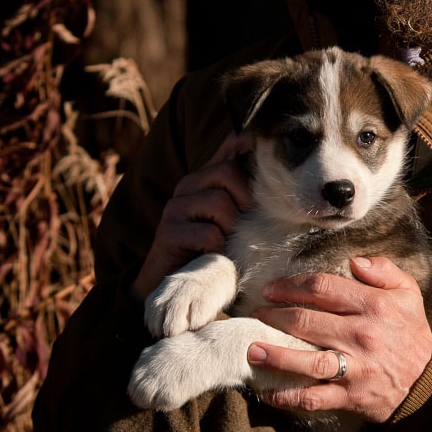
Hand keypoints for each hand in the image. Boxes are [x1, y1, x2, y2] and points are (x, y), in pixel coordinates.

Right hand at [131, 132, 253, 301]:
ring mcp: (175, 208)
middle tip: (245, 223)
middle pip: (228, 172)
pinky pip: (210, 234)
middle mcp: (187, 186)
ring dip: (232, 229)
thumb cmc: (213, 248)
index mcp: (205, 177)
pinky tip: (213, 257)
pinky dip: (219, 249)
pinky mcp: (168, 233)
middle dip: (246, 199)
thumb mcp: (234, 216)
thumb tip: (263, 154)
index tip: (263, 157)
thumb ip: (246, 190)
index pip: (230, 146)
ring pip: (220, 203)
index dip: (248, 147)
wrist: (175, 285)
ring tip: (227, 244)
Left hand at [247, 256, 431, 422]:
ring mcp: (354, 368)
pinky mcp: (350, 396)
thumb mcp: (409, 293)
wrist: (430, 384)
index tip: (271, 289)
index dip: (290, 285)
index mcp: (373, 305)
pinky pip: (312, 397)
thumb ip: (383, 270)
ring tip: (251, 348)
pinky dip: (286, 396)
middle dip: (274, 316)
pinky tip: (265, 391)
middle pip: (305, 321)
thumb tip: (354, 261)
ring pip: (305, 361)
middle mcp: (361, 334)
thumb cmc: (412, 335)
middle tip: (257, 314)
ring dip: (274, 354)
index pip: (322, 288)